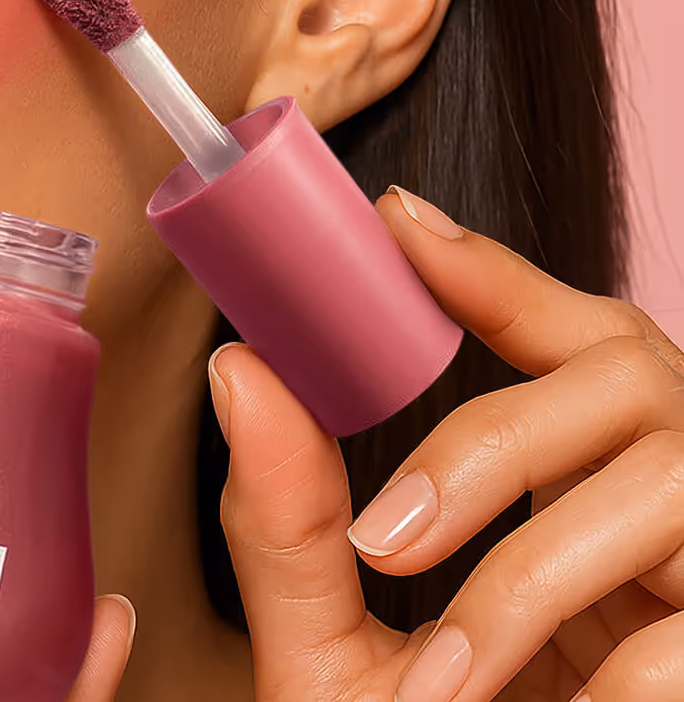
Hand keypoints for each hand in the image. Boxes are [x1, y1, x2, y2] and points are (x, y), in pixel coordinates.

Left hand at [204, 186, 683, 700]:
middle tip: (386, 537)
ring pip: (668, 478)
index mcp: (571, 467)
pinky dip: (613, 672)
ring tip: (437, 673)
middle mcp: (658, 483)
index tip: (395, 223)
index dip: (489, 264)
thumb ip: (289, 522)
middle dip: (491, 447)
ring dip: (533, 575)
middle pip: (623, 371)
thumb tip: (239, 373)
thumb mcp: (341, 643)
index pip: (557, 328)